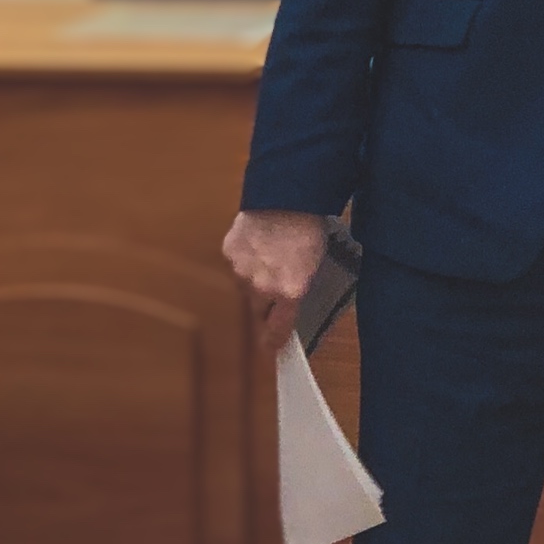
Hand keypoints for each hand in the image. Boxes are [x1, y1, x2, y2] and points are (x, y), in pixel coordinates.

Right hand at [223, 209, 329, 348]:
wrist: (287, 196)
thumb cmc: (309, 227)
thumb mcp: (314, 263)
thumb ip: (298, 287)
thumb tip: (290, 301)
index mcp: (289, 292)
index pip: (276, 330)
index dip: (274, 341)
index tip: (272, 348)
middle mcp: (262, 287)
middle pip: (258, 310)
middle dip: (265, 305)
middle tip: (275, 289)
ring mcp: (242, 270)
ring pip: (244, 287)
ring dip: (254, 279)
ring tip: (269, 257)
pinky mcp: (229, 252)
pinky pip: (236, 265)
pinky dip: (244, 259)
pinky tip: (258, 244)